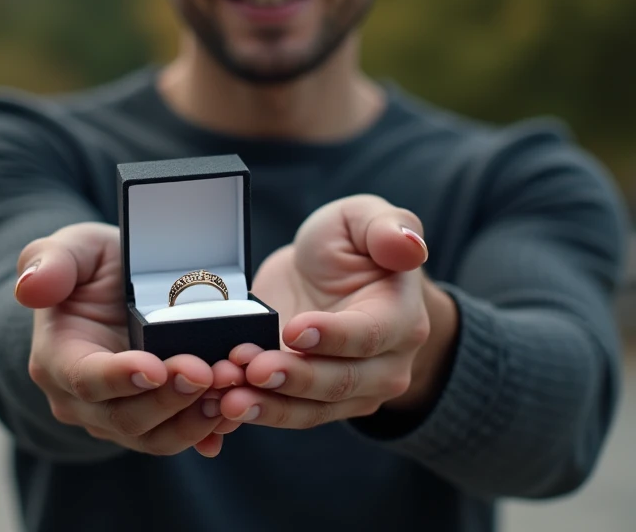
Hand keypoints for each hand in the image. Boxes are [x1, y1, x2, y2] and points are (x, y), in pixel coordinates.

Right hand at [13, 222, 244, 456]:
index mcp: (56, 357)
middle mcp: (81, 399)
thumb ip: (49, 262)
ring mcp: (116, 415)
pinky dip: (208, 429)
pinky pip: (178, 436)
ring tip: (231, 387)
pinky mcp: (151, 422)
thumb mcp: (72, 248)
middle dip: (171, 398)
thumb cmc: (90, 266)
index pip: (85, 379)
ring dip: (196, 418)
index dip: (121, 377)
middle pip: (126, 416)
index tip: (157, 366)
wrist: (111, 289)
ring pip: (155, 436)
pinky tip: (234, 412)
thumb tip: (29, 287)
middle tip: (211, 371)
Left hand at [220, 195, 458, 428]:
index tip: (293, 330)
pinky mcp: (316, 406)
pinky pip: (288, 416)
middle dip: (294, 378)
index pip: (370, 334)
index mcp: (401, 318)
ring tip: (231, 398)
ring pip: (312, 409)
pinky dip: (256, 414)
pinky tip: (226, 407)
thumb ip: (388, 228)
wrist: (327, 280)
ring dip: (269, 405)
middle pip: (341, 381)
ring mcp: (353, 392)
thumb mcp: (362, 219)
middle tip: (252, 368)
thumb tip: (409, 246)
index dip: (333, 336)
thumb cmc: (349, 248)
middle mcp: (386, 365)